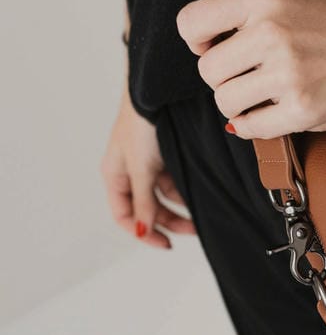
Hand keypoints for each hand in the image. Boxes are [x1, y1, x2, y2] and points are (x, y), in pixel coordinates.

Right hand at [101, 84, 195, 249]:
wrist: (158, 90)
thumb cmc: (141, 125)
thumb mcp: (141, 168)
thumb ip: (143, 201)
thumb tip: (143, 232)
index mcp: (114, 176)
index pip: (124, 215)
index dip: (143, 233)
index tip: (166, 244)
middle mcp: (128, 172)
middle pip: (147, 208)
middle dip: (168, 222)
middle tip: (195, 230)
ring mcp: (147, 163)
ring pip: (163, 196)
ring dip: (180, 207)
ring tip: (202, 212)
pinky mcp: (165, 154)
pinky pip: (174, 180)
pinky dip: (185, 189)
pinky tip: (200, 193)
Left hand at [175, 0, 325, 138]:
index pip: (190, 23)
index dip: (197, 41)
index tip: (215, 46)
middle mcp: (271, 32)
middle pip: (207, 70)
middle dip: (224, 78)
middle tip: (251, 75)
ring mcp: (288, 73)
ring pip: (225, 102)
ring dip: (241, 104)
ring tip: (266, 94)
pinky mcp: (303, 109)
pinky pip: (249, 127)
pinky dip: (256, 125)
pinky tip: (275, 112)